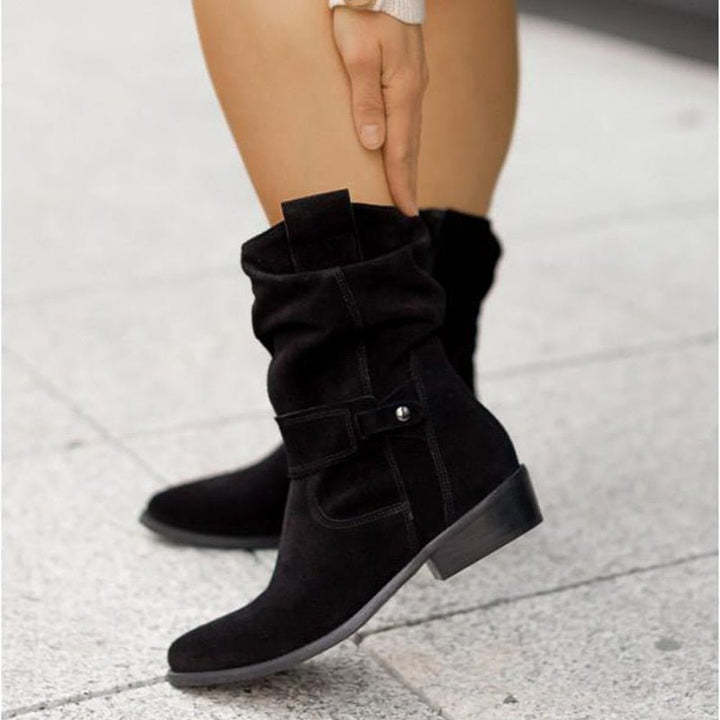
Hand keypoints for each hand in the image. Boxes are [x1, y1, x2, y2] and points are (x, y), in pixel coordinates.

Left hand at [332, 8, 428, 215]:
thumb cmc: (360, 11)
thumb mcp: (355, 52)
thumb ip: (364, 99)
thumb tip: (372, 144)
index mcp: (402, 92)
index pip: (400, 150)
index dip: (401, 184)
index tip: (405, 213)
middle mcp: (412, 92)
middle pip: (410, 148)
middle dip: (408, 182)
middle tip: (406, 213)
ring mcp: (412, 84)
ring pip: (409, 134)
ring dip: (407, 165)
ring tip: (403, 191)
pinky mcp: (405, 76)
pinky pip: (406, 119)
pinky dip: (403, 142)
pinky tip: (397, 151)